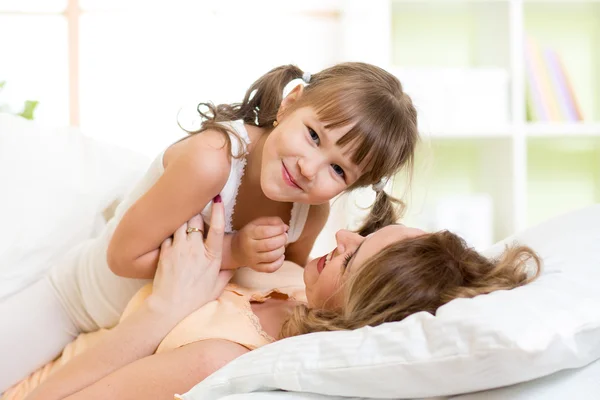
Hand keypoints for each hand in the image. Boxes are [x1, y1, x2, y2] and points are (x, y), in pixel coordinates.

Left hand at [149, 198, 232, 319]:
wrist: (170, 306)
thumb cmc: (195, 299)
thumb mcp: (217, 287)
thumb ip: (226, 274)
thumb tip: (232, 266)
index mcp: (211, 256)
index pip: (217, 228)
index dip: (218, 211)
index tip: (218, 199)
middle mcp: (195, 248)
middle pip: (195, 219)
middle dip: (196, 212)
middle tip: (196, 210)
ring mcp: (178, 249)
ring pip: (180, 223)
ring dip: (183, 219)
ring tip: (183, 217)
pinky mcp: (165, 252)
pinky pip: (168, 234)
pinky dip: (170, 232)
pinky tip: (172, 234)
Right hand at [231, 216, 287, 272]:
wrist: (236, 250)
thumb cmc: (250, 234)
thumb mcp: (257, 223)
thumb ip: (271, 221)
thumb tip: (285, 227)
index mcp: (248, 233)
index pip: (266, 232)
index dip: (278, 229)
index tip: (284, 228)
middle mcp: (249, 247)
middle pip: (269, 245)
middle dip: (282, 239)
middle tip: (285, 236)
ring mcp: (252, 259)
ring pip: (271, 257)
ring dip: (281, 250)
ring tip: (282, 245)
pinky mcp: (256, 268)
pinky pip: (270, 268)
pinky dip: (279, 263)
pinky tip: (280, 256)